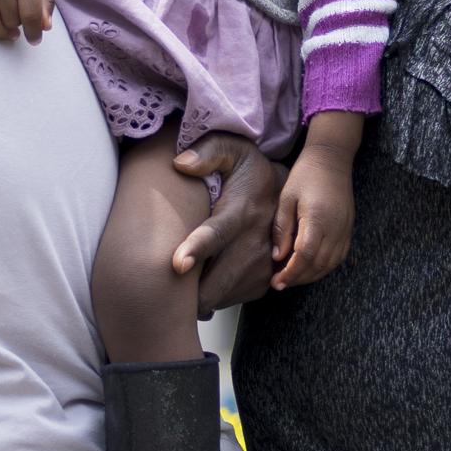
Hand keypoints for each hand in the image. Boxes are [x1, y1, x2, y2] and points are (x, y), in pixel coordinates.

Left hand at [169, 135, 282, 311]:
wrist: (289, 191)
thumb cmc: (248, 171)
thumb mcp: (234, 149)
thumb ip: (209, 151)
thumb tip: (180, 164)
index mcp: (241, 211)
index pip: (217, 232)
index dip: (197, 249)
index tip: (177, 265)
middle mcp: (256, 243)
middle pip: (216, 282)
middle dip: (188, 294)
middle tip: (162, 291)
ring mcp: (263, 266)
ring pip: (221, 297)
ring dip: (199, 296)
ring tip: (183, 282)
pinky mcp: (265, 281)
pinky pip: (231, 300)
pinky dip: (214, 296)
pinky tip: (204, 279)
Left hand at [270, 139, 355, 288]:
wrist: (332, 160)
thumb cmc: (305, 175)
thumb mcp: (286, 198)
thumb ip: (282, 228)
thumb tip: (278, 257)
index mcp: (317, 218)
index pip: (305, 255)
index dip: (291, 272)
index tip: (276, 282)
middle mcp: (335, 228)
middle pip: (318, 264)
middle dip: (298, 278)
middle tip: (279, 283)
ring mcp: (345, 230)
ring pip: (329, 264)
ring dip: (310, 275)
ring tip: (291, 278)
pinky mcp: (349, 230)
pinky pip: (338, 257)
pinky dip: (323, 267)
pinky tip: (308, 268)